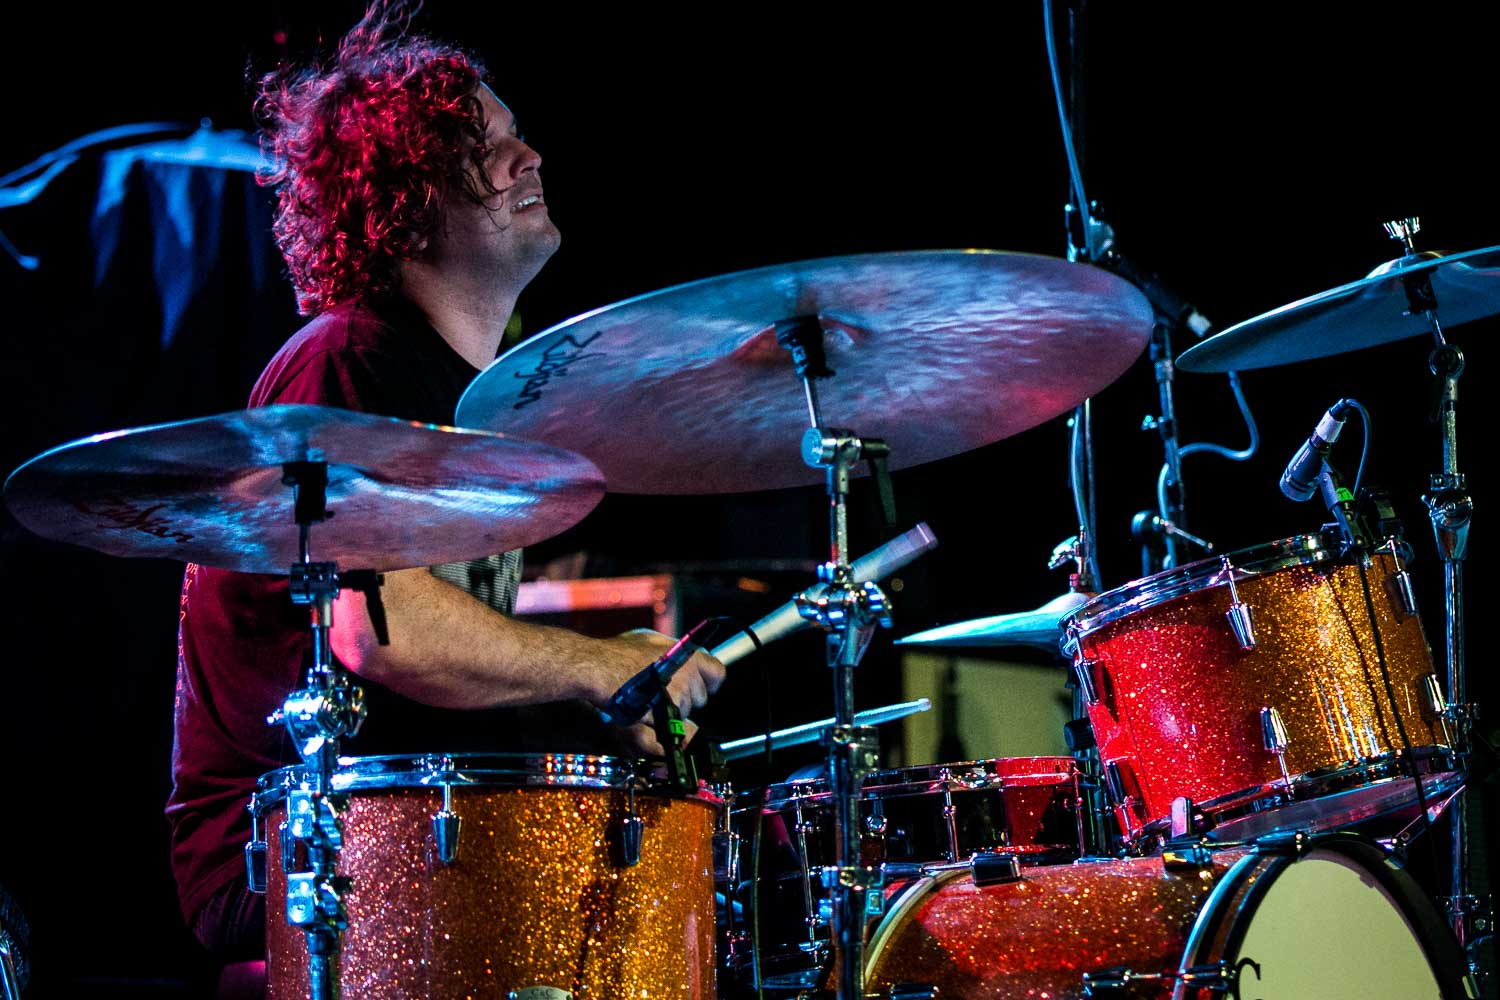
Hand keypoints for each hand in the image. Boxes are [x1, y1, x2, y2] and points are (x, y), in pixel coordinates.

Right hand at [601, 628, 725, 721]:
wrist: (599, 667)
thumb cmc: (619, 652)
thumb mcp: (652, 640)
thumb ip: (674, 650)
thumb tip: (686, 654)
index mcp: (688, 653)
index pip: (718, 673)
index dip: (711, 681)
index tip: (705, 685)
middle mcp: (688, 673)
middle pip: (701, 697)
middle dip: (687, 698)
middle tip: (665, 692)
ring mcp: (678, 694)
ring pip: (686, 711)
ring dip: (673, 710)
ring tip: (650, 698)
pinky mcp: (666, 712)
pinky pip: (672, 723)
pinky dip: (662, 720)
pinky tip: (646, 708)